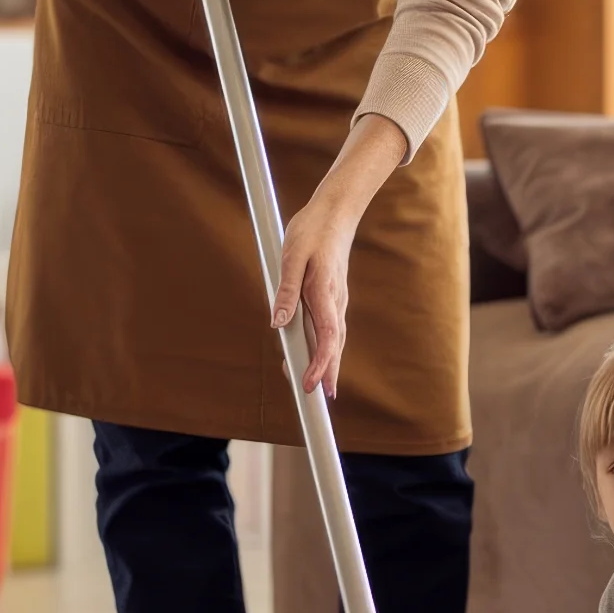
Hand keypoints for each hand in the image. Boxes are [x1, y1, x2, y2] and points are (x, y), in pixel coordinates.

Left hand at [271, 116, 407, 395]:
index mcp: (325, 293)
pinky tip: (317, 357)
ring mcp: (336, 300)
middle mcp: (336, 301)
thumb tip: (277, 323)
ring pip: (334, 339)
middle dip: (327, 374)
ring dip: (328, 364)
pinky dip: (326, 348)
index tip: (312, 385)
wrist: (335, 211)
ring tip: (318, 389)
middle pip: (334, 345)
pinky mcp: (332, 296)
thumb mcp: (293, 256)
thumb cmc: (312, 231)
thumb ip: (286, 290)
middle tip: (318, 401)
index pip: (328, 337)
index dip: (321, 364)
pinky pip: (331, 327)